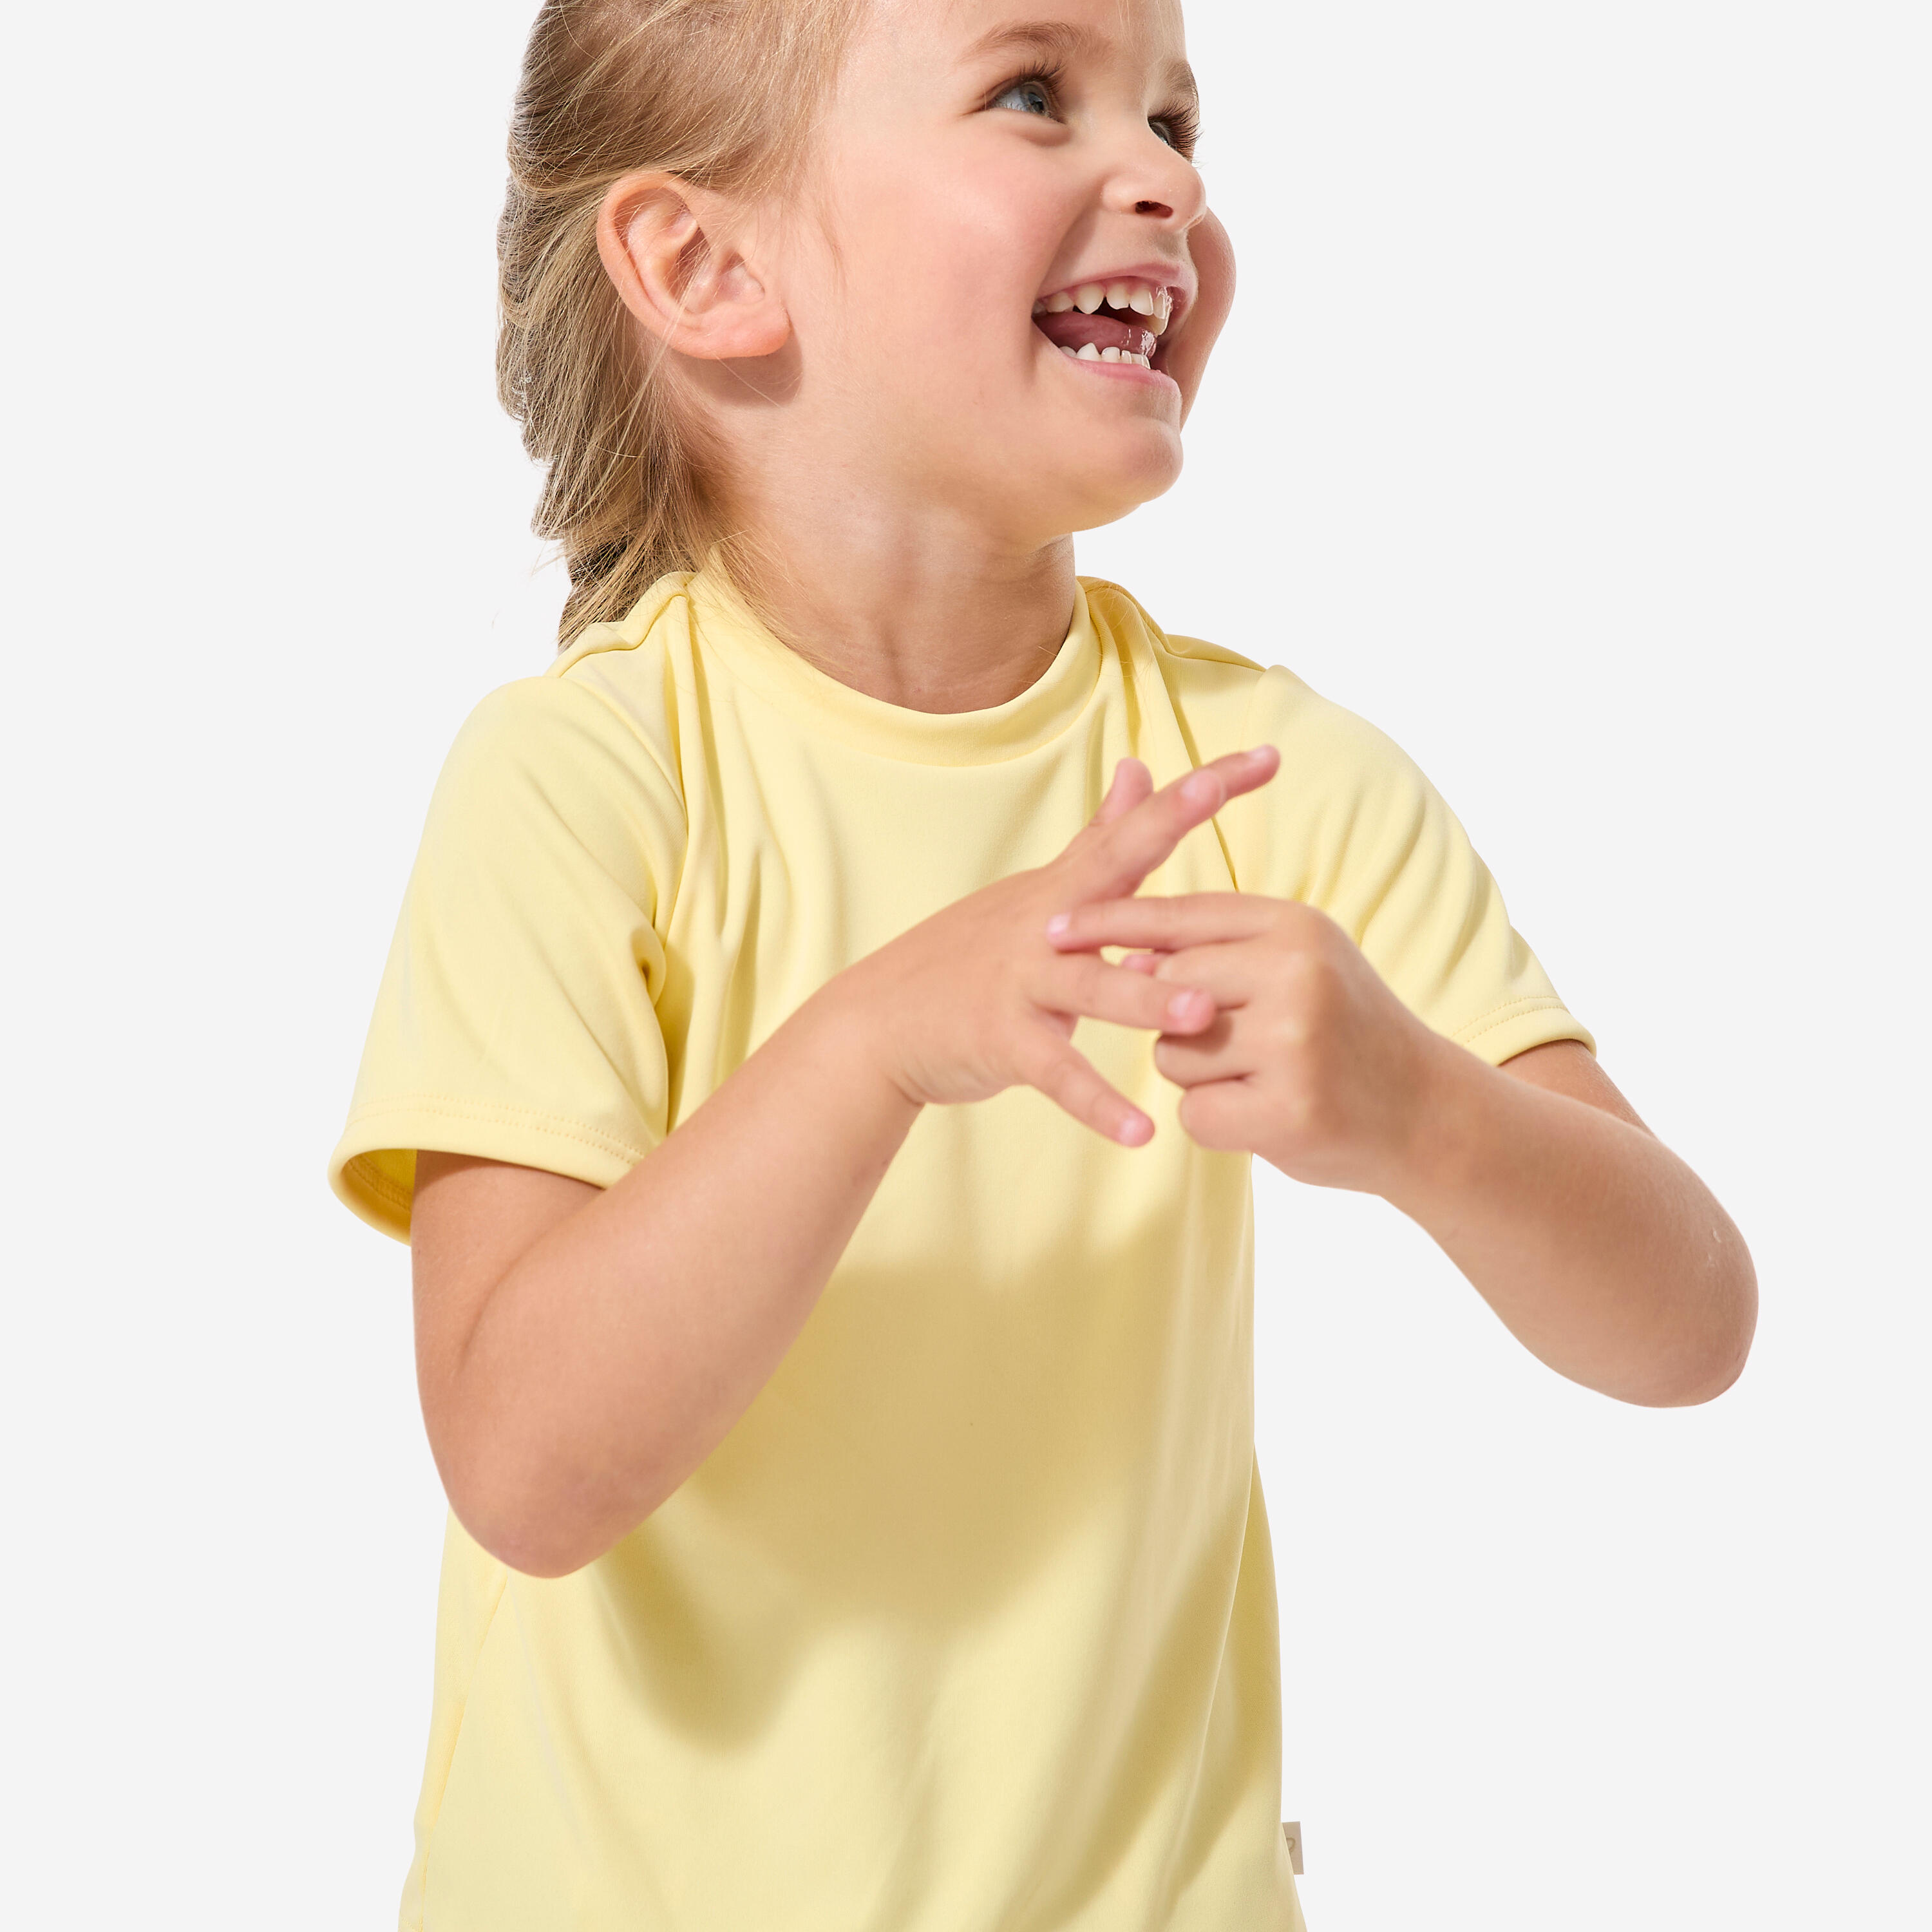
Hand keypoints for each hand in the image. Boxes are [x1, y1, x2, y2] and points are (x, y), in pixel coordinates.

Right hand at [839, 749, 1280, 1145]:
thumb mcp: (1040, 892)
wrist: (881, 1023)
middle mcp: (1047, 922)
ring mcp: (1023, 981)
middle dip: (1166, 825)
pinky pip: (1057, 1074)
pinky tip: (1141, 1133)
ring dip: (1148, 995)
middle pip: (1113, 869)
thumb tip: (1138, 767)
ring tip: (1206, 1011)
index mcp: (1068, 889)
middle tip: (1216, 790)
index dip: (1199, 789)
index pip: (1140, 825)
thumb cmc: (972, 956)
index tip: (1268, 755)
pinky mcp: (1003, 1041)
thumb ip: (1098, 840)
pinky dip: (1098, 1104)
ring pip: (1093, 984)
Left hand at [1044, 892, 1442, 1191]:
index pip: (1178, 915)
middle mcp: (1295, 975)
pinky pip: (1194, 1112)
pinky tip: (1267, 1114)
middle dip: (1175, 1017)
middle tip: (1241, 1035)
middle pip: (1164, 985)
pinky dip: (1218, 1121)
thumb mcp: (1299, 963)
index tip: (1051, 928)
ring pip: (1172, 1054)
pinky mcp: (1286, 1111)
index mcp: (1295, 926)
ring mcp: (1292, 1044)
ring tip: (1266, 1075)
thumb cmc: (1346, 1032)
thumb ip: (1219, 948)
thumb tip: (1127, 950)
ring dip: (1200, 1074)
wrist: (1427, 1114)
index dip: (1110, 923)